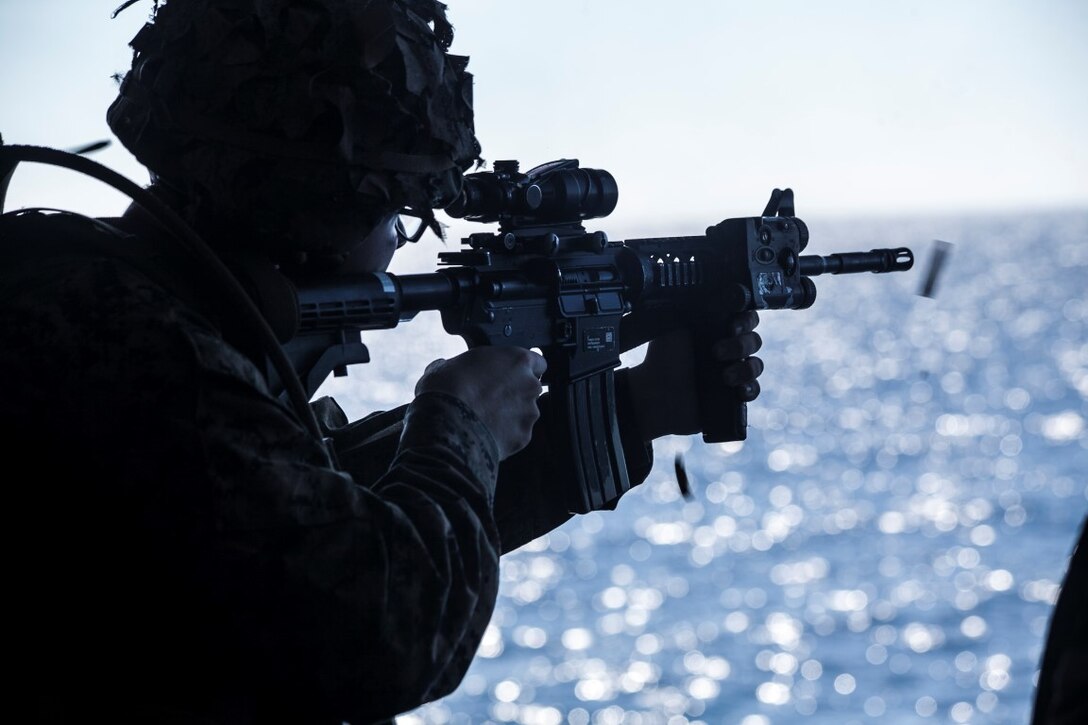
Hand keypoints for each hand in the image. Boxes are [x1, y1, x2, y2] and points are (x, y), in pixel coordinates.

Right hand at [415, 346, 546, 459]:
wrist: (446, 425)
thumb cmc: (446, 390)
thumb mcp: (445, 366)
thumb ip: (458, 364)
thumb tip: (443, 366)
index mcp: (517, 360)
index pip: (537, 362)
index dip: (522, 370)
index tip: (509, 376)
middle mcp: (530, 385)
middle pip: (530, 389)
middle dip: (515, 395)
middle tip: (489, 400)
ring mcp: (529, 413)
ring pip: (524, 414)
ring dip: (509, 417)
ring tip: (483, 421)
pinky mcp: (523, 437)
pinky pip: (516, 436)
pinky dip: (504, 437)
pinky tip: (483, 435)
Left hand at [626, 311, 762, 440]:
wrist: (654, 394)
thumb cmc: (661, 358)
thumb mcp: (673, 326)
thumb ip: (692, 306)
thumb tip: (708, 287)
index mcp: (714, 330)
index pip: (743, 318)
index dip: (745, 320)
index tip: (732, 326)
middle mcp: (726, 349)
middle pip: (753, 340)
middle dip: (741, 345)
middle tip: (717, 352)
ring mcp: (730, 373)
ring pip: (755, 365)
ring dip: (746, 368)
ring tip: (725, 376)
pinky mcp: (731, 397)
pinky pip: (753, 390)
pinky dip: (750, 388)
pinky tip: (739, 390)